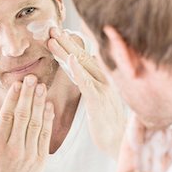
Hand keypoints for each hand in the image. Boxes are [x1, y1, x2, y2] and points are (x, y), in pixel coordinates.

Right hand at [0, 75, 53, 171]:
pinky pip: (45, 135)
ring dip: (39, 103)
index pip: (5, 117)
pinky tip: (49, 105)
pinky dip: (48, 119)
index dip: (11, 99)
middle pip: (22, 117)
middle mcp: (14, 149)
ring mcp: (29, 154)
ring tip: (41, 87)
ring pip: (35, 123)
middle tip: (31, 78)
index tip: (16, 84)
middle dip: (27, 95)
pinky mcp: (41, 159)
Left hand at [47, 28, 126, 157]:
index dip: (70, 44)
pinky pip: (87, 83)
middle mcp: (104, 80)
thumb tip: (87, 59)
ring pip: (82, 65)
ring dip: (66, 50)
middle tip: (51, 28)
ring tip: (52, 38)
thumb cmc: (107, 122)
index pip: (84, 57)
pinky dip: (78, 70)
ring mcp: (103, 89)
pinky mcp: (99, 101)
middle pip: (82, 56)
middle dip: (66, 41)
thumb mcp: (99, 98)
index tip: (57, 33)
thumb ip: (91, 80)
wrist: (119, 143)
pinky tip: (70, 59)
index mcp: (102, 79)